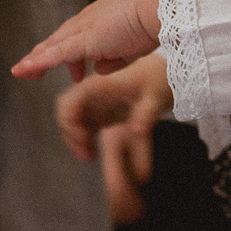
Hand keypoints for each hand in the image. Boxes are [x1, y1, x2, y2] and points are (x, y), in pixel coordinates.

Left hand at [15, 0, 159, 81]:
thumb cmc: (153, 25)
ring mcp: (84, 29)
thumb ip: (114, 59)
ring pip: (53, 46)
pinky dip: (39, 62)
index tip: (67, 67)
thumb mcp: (131, 49)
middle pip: (58, 39)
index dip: (65, 51)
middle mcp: (88, 21)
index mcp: (100, 19)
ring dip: (36, 60)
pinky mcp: (84, 40)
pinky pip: (56, 53)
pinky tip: (25, 69)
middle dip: (42, 55)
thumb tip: (99, 68)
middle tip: (29, 69)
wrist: (159, 11)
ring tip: (21, 71)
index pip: (74, 36)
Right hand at [56, 53, 171, 224]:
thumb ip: (146, 114)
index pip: (70, 102)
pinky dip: (82, 140)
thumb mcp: (156, 98)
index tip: (84, 141)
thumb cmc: (158, 81)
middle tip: (86, 154)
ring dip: (75, 140)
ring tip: (89, 156)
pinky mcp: (99, 111)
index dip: (69, 123)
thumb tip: (137, 131)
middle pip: (65, 111)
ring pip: (71, 121)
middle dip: (70, 134)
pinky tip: (93, 153)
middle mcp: (92, 92)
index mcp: (99, 84)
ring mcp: (94, 102)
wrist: (165, 74)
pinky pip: (82, 126)